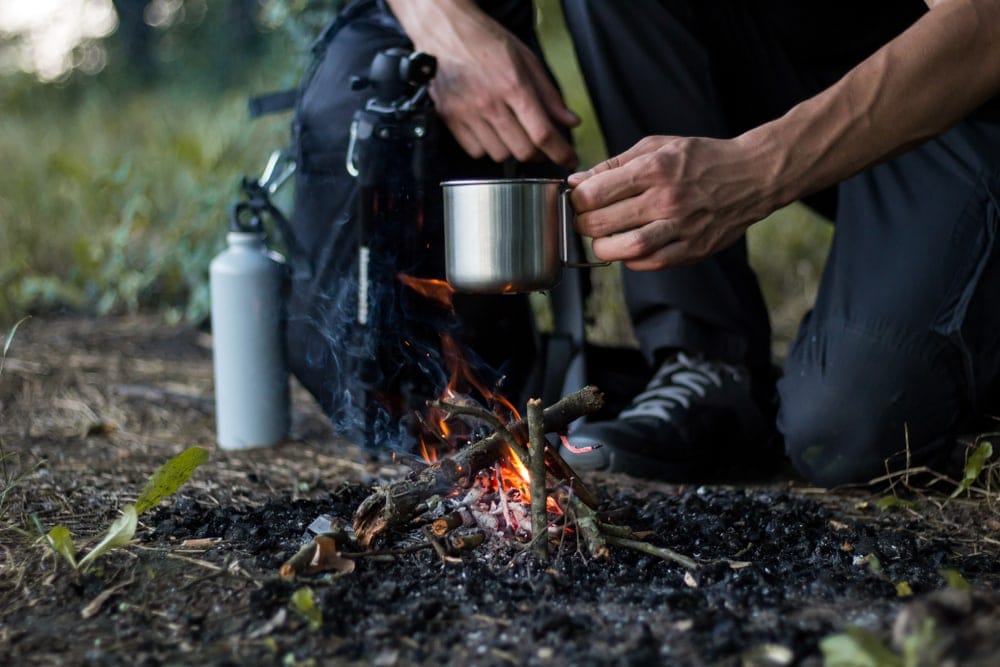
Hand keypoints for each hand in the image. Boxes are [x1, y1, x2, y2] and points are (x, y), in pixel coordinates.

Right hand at [387, 0, 579, 167]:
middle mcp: (489, 102)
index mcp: (513, 85)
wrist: (445, 30)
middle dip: (539, 154)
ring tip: (513, 133)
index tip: (568, 159)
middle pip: (523, 150)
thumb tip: (570, 121)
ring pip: (500, 155)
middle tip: (541, 146)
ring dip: (512, 150)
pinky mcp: (450, 119)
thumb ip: (549, 94)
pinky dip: (487, 148)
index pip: (543, 133)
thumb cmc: (485, 40)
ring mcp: (467, 113)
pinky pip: (475, 151)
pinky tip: (491, 132)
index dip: (560, 152)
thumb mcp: (526, 59)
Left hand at [567, 135, 779, 269]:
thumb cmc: (700, 159)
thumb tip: (576, 181)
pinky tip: (628, 247)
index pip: (595, 193)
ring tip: (602, 239)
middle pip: (604, 223)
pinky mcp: (693, 249)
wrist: (752, 176)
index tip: (578, 199)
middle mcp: (668, 200)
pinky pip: (650, 263)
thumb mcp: (657, 147)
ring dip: (603, 248)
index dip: (576, 199)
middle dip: (583, 224)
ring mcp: (682, 227)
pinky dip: (631, 259)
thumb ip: (614, 165)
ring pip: (627, 248)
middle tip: (585, 220)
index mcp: (656, 169)